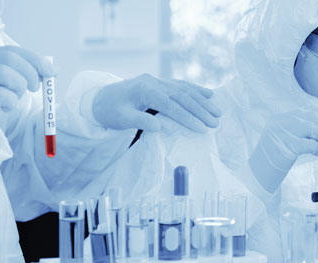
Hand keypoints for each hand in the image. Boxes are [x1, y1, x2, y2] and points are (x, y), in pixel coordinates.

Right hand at [0, 46, 55, 130]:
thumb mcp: (7, 84)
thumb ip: (25, 73)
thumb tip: (53, 69)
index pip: (12, 50)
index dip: (35, 59)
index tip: (51, 71)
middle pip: (9, 57)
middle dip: (30, 72)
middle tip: (34, 88)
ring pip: (3, 72)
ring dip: (19, 87)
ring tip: (15, 97)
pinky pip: (0, 93)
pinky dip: (11, 101)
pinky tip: (7, 106)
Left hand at [92, 74, 220, 132]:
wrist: (100, 98)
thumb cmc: (111, 111)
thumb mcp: (121, 119)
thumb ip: (140, 121)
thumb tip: (160, 128)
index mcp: (144, 90)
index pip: (171, 105)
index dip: (187, 117)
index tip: (201, 128)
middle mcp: (154, 82)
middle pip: (182, 96)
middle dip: (201, 109)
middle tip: (216, 122)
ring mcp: (158, 80)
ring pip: (184, 89)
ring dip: (202, 100)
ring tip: (217, 111)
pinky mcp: (160, 82)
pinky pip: (181, 85)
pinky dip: (195, 90)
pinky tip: (208, 94)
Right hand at [249, 109, 317, 192]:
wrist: (257, 172)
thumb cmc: (273, 157)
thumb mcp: (286, 137)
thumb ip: (303, 129)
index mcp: (283, 117)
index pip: (312, 112)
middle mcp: (282, 121)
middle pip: (316, 118)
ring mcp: (283, 132)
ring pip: (315, 129)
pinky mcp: (287, 146)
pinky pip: (311, 144)